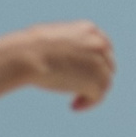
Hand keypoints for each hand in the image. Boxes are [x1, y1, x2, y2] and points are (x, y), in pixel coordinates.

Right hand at [0, 20, 115, 110]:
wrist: (28, 56)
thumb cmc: (29, 47)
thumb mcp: (52, 37)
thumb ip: (64, 45)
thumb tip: (62, 57)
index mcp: (89, 30)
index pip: (105, 47)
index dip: (100, 62)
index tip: (89, 72)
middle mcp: (99, 44)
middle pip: (108, 66)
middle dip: (96, 78)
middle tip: (80, 89)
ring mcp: (99, 63)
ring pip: (104, 83)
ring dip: (91, 93)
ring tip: (74, 101)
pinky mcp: (95, 82)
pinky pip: (98, 97)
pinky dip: (88, 103)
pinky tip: (74, 106)